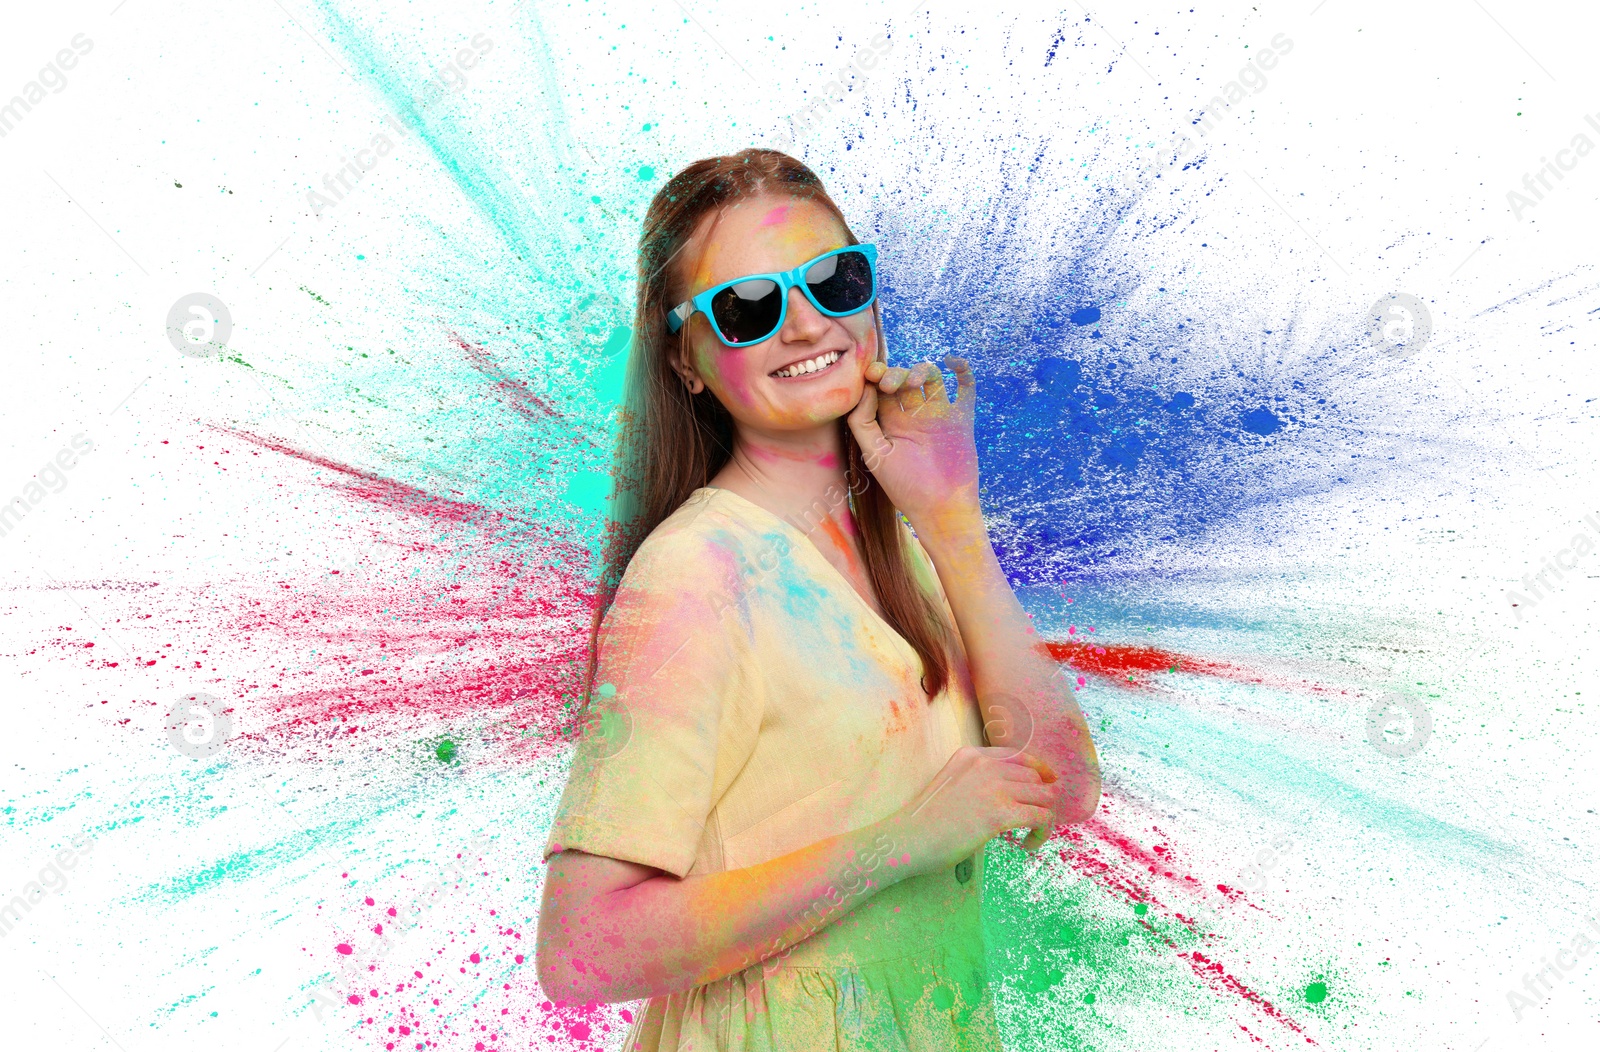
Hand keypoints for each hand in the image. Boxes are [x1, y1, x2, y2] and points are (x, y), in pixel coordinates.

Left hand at [847, 356, 980, 529]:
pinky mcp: (962, 419)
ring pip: (931, 378)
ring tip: (913, 381)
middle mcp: (914, 415)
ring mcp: (939, 415)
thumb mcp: (875, 455)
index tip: (871, 375)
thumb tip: (866, 388)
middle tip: (889, 385)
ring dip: (922, 370)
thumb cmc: (905, 488)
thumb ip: (863, 422)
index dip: (876, 376)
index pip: (881, 389)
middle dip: (895, 374)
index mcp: (891, 423)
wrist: (941, 508)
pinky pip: (965, 388)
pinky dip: (962, 370)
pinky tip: (952, 362)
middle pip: (904, 379)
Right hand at [891, 745, 1058, 877]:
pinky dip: (1042, 833)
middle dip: (1042, 799)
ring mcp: (993, 787)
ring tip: (1033, 835)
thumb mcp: (951, 784)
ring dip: (1045, 817)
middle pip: (1035, 777)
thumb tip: (1008, 796)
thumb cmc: (925, 821)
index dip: (1039, 771)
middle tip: (1035, 821)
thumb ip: (976, 781)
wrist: (908, 838)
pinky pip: (1041, 817)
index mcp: (972, 755)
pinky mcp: (999, 813)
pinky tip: (1028, 845)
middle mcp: (986, 765)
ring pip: (1044, 796)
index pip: (1020, 756)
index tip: (1047, 786)